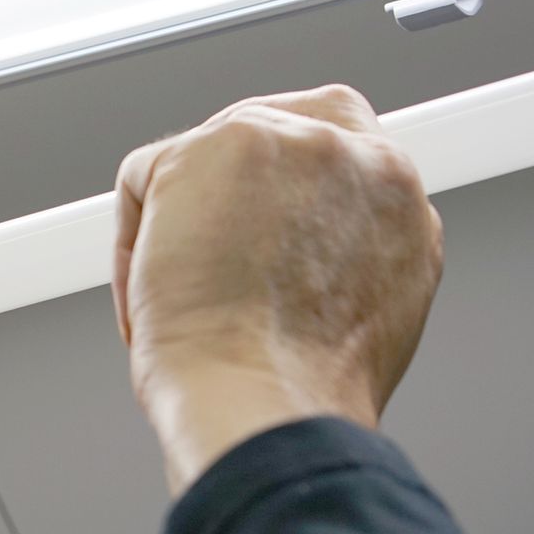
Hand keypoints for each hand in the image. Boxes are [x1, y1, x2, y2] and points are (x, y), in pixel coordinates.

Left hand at [112, 85, 443, 493]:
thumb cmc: (298, 391)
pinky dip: (132, 245)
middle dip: (224, 182)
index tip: (245, 241)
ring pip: (203, 160)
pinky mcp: (224, 143)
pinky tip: (150, 299)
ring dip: (179, 226)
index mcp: (401, 205)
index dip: (277, 198)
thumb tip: (290, 251)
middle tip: (194, 255)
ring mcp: (296, 143)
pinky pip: (143, 178)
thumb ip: (342, 254)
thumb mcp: (363, 312)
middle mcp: (364, 161)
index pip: (337, 160)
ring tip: (179, 300)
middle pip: (274, 126)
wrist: (267, 406)